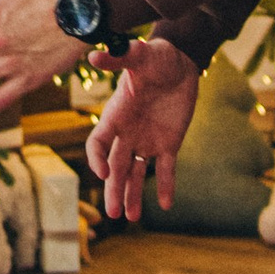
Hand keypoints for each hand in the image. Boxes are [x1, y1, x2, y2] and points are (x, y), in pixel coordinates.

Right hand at [86, 41, 199, 222]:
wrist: (181, 62)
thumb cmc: (156, 56)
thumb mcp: (138, 55)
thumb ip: (119, 58)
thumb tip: (93, 55)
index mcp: (115, 115)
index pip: (98, 143)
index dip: (97, 158)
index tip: (104, 173)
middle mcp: (127, 132)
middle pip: (116, 166)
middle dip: (113, 189)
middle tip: (112, 214)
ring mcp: (147, 140)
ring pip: (136, 173)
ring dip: (132, 194)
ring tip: (131, 217)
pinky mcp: (169, 143)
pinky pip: (166, 169)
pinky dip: (166, 186)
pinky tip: (166, 205)